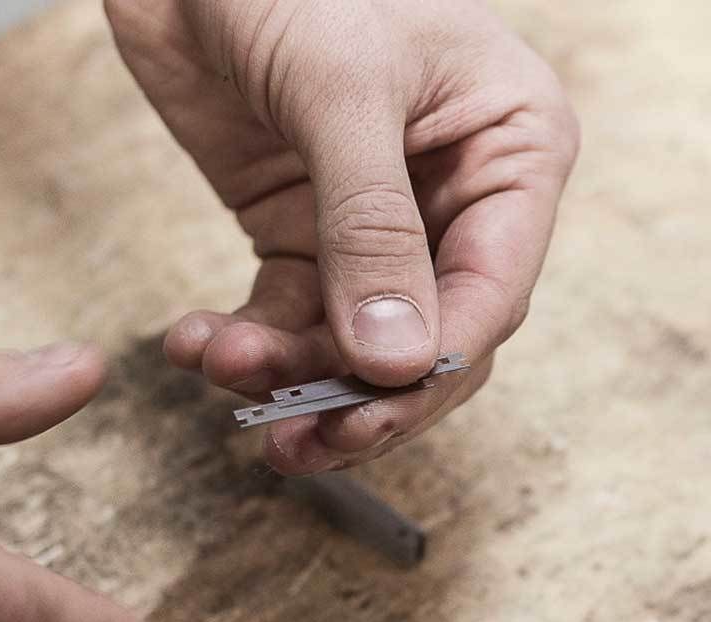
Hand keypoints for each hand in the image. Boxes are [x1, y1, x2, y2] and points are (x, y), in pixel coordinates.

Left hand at [107, 0, 577, 473]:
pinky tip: (196, 343)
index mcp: (514, 147)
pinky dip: (247, 344)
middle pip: (433, 339)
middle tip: (299, 438)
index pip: (494, 290)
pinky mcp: (304, 229)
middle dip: (364, 394)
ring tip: (221, 371)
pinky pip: (291, 317)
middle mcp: (461, 193)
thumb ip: (370, 227)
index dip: (434, 363)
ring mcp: (380, 220)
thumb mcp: (341, 94)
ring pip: (357, 344)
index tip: (369, 410)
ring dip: (290, 374)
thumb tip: (393, 362)